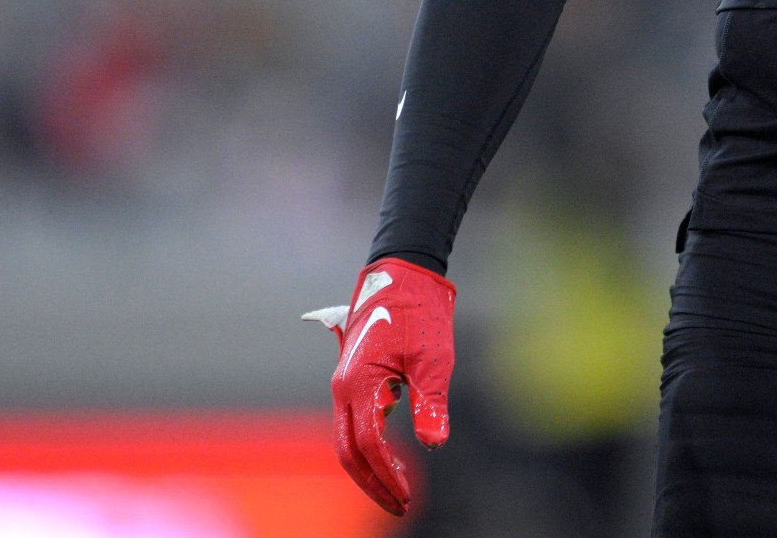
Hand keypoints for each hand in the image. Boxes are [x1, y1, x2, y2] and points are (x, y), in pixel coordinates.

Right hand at [303, 257, 455, 515]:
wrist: (403, 272)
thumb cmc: (420, 311)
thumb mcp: (433, 358)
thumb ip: (430, 403)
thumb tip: (433, 443)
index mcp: (358, 383)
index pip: (368, 445)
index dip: (387, 475)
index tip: (409, 496)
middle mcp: (343, 386)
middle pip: (348, 451)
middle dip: (372, 483)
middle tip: (400, 505)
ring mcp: (345, 383)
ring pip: (348, 439)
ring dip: (371, 467)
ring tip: (400, 488)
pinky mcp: (354, 379)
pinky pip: (355, 423)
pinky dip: (371, 447)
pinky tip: (397, 458)